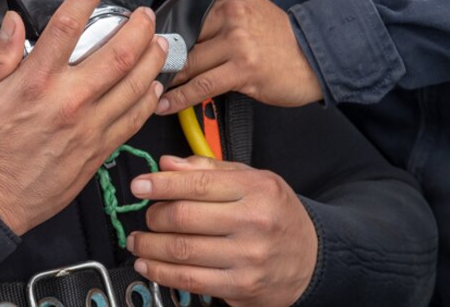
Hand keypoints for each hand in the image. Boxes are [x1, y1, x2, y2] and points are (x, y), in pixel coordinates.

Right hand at [0, 0, 166, 234]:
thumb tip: (13, 23)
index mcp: (35, 82)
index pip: (67, 26)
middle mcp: (67, 102)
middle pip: (117, 54)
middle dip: (137, 27)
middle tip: (143, 14)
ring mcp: (88, 127)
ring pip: (134, 85)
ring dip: (152, 59)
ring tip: (158, 41)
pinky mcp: (98, 150)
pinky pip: (133, 119)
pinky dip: (149, 99)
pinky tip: (154, 86)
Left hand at [127, 155, 316, 305]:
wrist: (312, 259)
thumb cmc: (277, 214)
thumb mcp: (253, 179)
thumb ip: (209, 169)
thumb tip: (168, 163)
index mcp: (257, 188)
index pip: (197, 183)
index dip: (160, 184)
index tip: (139, 185)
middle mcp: (254, 222)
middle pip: (185, 217)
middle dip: (153, 216)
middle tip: (144, 216)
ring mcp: (248, 257)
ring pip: (182, 251)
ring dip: (149, 246)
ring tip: (138, 240)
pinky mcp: (241, 287)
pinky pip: (190, 280)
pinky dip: (161, 272)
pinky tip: (148, 264)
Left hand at [157, 0, 320, 111]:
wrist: (315, 56)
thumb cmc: (280, 38)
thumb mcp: (250, 7)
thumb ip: (218, 7)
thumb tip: (179, 22)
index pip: (186, 10)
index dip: (162, 30)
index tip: (142, 42)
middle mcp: (233, 11)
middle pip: (184, 36)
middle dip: (162, 57)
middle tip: (139, 69)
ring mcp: (238, 40)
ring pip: (189, 62)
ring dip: (166, 79)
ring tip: (148, 89)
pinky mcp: (243, 68)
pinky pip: (202, 85)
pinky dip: (180, 97)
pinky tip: (166, 105)